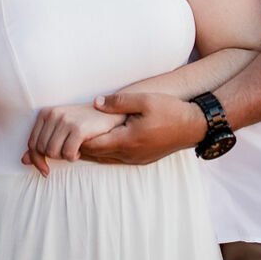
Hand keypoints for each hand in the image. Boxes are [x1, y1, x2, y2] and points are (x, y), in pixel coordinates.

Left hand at [20, 103, 124, 176]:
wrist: (110, 114)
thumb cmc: (84, 124)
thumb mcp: (60, 131)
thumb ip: (41, 143)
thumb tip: (23, 160)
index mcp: (46, 113)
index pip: (32, 143)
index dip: (37, 160)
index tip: (45, 169)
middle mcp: (54, 114)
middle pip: (41, 150)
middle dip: (54, 158)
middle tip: (67, 153)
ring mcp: (66, 120)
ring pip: (53, 153)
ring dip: (64, 157)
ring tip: (74, 150)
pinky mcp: (78, 128)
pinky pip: (67, 153)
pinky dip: (73, 157)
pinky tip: (80, 150)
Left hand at [77, 91, 208, 164]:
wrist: (194, 126)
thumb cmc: (170, 110)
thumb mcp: (144, 100)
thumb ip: (118, 102)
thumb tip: (96, 103)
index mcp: (127, 141)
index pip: (93, 145)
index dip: (77, 140)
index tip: (66, 131)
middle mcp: (129, 154)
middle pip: (96, 154)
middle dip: (80, 147)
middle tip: (66, 137)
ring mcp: (136, 159)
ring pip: (106, 158)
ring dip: (93, 150)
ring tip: (78, 141)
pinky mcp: (142, 159)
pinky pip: (117, 158)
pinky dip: (105, 151)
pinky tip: (101, 142)